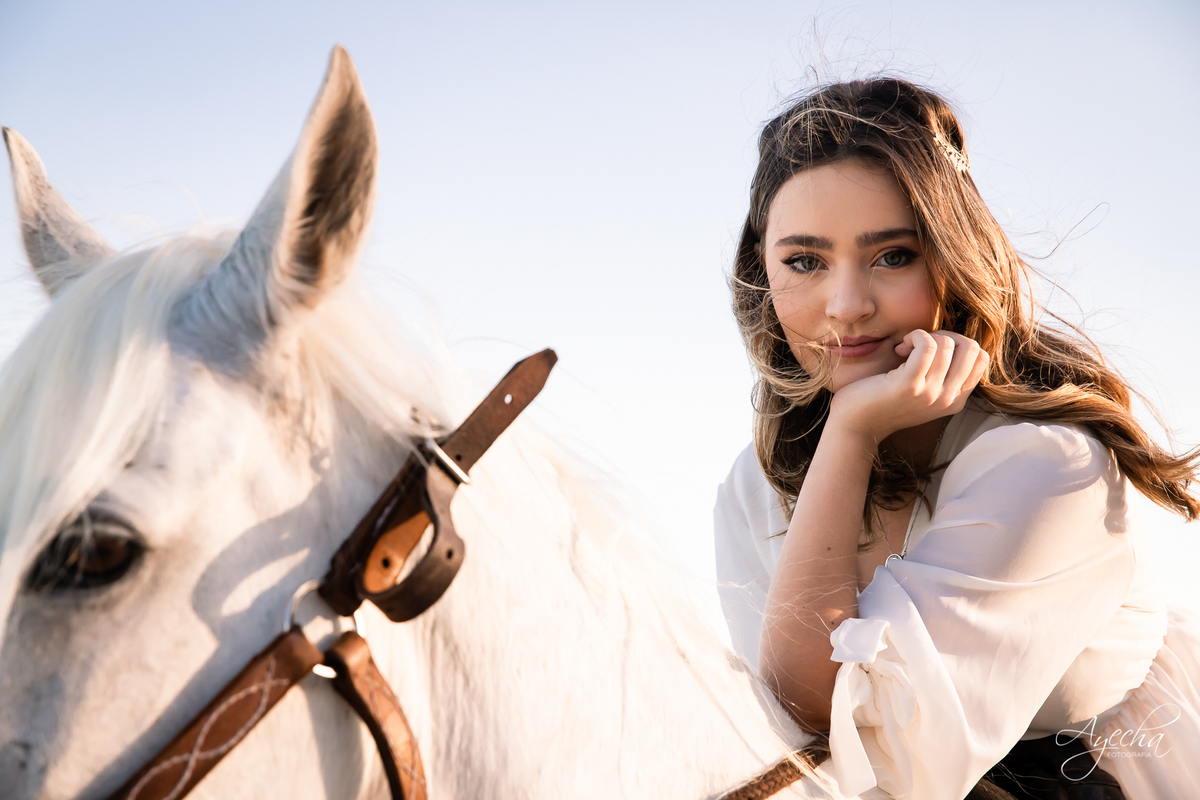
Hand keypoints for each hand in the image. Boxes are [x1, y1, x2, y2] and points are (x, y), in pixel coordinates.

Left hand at [827, 330, 988, 442]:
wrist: (855, 424)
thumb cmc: (885, 400)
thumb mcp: (924, 391)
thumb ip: (944, 375)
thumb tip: (954, 340)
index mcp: (956, 400)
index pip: (980, 358)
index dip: (958, 343)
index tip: (932, 349)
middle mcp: (948, 399)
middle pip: (971, 348)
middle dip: (946, 335)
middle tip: (920, 345)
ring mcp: (931, 394)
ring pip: (948, 344)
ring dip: (925, 336)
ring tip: (904, 348)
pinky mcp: (910, 385)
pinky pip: (927, 345)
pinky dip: (915, 336)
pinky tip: (900, 346)